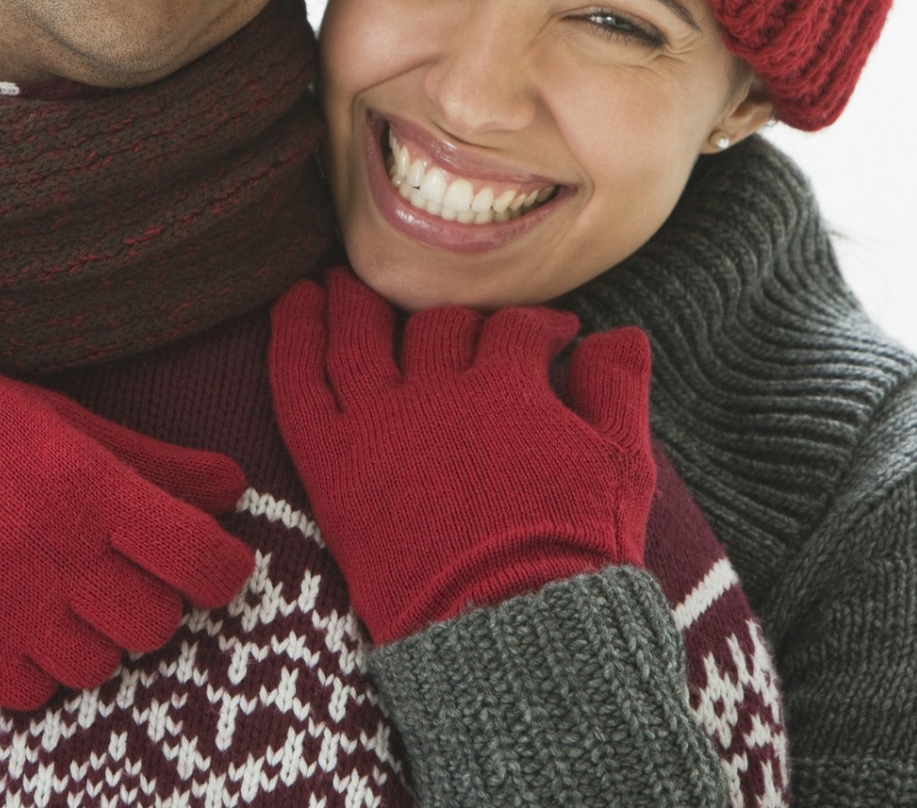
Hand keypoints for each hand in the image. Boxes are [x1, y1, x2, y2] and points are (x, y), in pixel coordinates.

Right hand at [0, 310, 255, 708]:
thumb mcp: (61, 417)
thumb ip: (153, 460)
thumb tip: (233, 488)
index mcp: (91, 487)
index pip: (205, 562)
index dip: (222, 568)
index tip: (210, 558)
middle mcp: (59, 554)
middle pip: (158, 622)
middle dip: (154, 598)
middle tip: (123, 567)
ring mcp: (7, 607)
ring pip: (102, 665)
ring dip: (97, 635)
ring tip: (64, 591)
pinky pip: (34, 693)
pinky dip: (38, 667)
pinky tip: (20, 621)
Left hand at [268, 267, 653, 644]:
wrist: (514, 634)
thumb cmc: (575, 558)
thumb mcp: (623, 467)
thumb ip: (618, 390)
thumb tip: (623, 333)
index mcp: (509, 390)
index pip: (516, 330)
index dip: (537, 327)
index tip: (549, 337)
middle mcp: (440, 393)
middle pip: (437, 328)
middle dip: (453, 322)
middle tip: (450, 328)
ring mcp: (380, 425)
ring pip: (360, 335)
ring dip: (354, 301)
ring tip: (347, 282)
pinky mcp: (332, 465)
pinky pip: (299, 382)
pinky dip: (293, 334)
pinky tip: (295, 301)